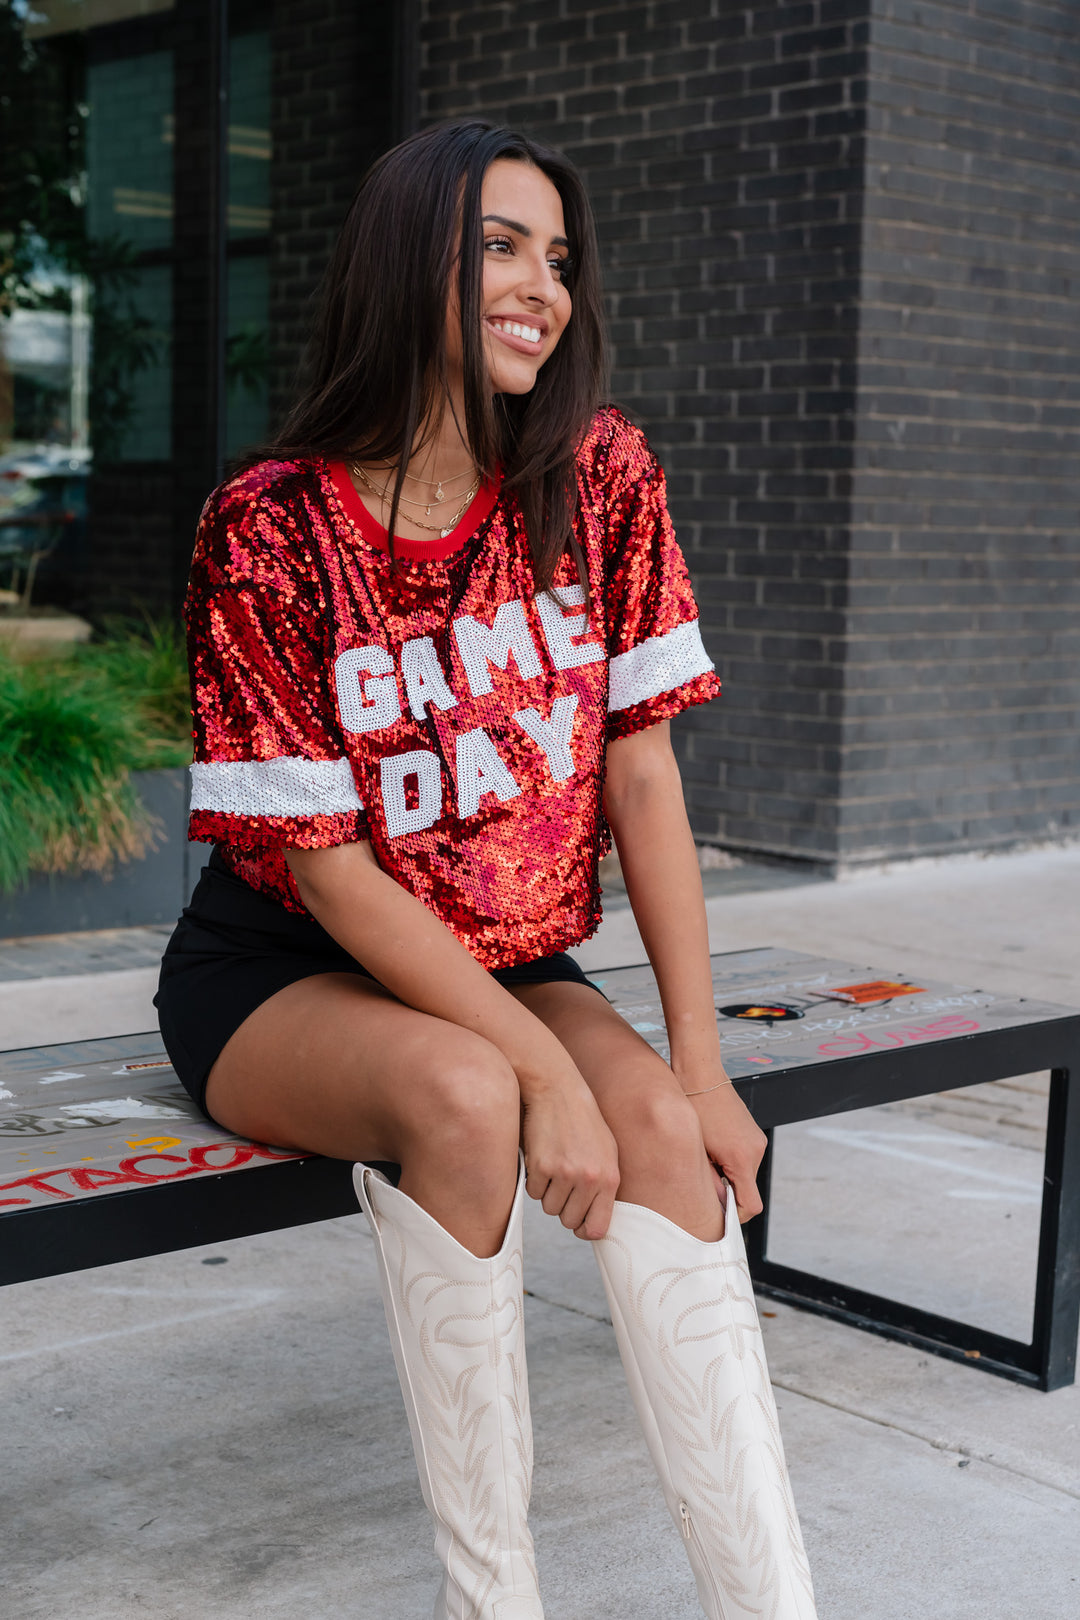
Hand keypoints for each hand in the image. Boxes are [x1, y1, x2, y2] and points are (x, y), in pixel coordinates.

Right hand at [520, 1074, 619, 1240]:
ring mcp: (565, 1173)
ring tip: (554, 1168)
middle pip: (569, 1221)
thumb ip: (605, 1187)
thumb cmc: (583, 1122)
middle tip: (563, 1185)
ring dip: (548, 1194)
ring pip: (549, 1208)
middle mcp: (589, 1178)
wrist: (558, 1091)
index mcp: (609, 1178)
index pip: (597, 1228)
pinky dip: (534, 1181)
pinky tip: (542, 1158)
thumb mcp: (607, 1152)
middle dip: (563, 1208)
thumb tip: (597, 1221)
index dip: (584, 1229)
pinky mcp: (541, 1166)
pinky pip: (533, 1193)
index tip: (578, 1222)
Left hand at [682, 1070, 766, 1222]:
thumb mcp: (696, 1152)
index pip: (750, 1205)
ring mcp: (756, 1139)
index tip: (716, 1215)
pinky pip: (744, 1157)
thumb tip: (713, 1203)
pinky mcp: (752, 1132)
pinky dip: (730, 1161)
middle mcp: (756, 1150)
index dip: (733, 1216)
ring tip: (704, 1163)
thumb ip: (708, 1182)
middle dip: (727, 1193)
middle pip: (747, 1190)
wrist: (699, 1073)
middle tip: (702, 1187)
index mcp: (742, 1158)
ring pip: (745, 1174)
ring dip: (727, 1175)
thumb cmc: (692, 1108)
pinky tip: (710, 1149)